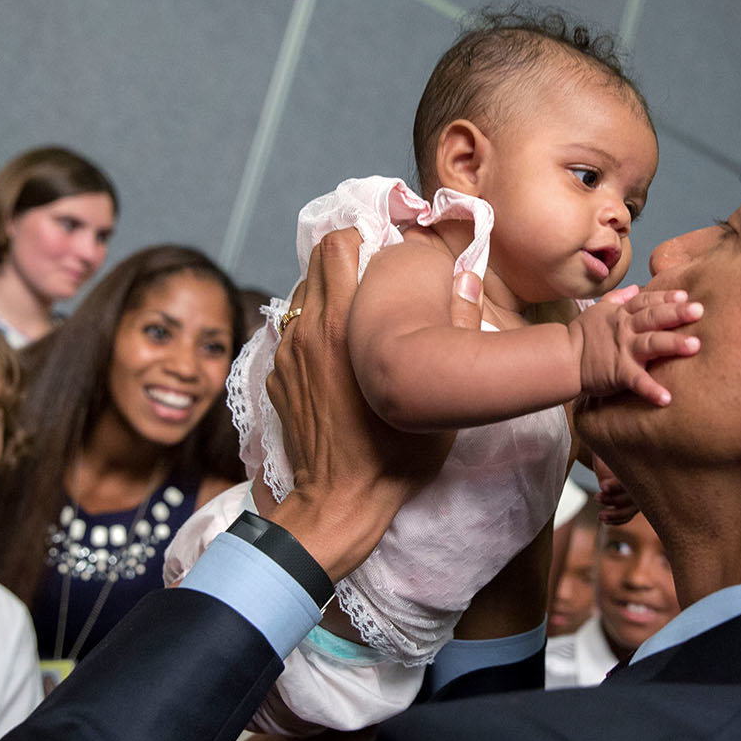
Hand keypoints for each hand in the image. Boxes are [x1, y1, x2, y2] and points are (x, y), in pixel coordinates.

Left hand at [264, 230, 476, 579]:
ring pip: (302, 294)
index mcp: (345, 326)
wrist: (338, 503)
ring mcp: (287, 354)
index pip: (338, 245)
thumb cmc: (394, 455)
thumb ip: (453, 328)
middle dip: (345, 256)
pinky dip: (313, 327)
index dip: (362, 237)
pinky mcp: (276, 376)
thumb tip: (464, 277)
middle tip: (375, 272)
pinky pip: (292, 331)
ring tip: (358, 312)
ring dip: (328, 291)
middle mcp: (310, 331)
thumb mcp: (434, 393)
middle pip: (316, 259)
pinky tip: (338, 351)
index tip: (386, 246)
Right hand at [568, 286, 701, 405]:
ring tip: (694, 345)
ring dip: (672, 343)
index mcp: (622, 315)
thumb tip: (636, 286)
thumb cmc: (581, 335)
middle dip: (676, 313)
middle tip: (699, 311)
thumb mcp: (598, 310)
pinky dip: (651, 389)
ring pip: (651, 343)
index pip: (646, 301)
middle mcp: (625, 329)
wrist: (563, 359)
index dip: (665, 298)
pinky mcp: (618, 373)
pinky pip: (637, 381)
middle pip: (653, 317)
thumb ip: (619, 298)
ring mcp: (623, 350)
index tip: (685, 296)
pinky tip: (667, 398)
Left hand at [593, 456, 637, 525]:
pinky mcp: (633, 503)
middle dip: (614, 500)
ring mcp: (640, 494)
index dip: (616, 485)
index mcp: (639, 466)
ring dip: (615, 515)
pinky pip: (628, 515)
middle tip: (596, 497)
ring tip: (600, 516)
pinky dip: (617, 520)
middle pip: (633, 498)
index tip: (602, 487)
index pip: (630, 480)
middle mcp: (643, 481)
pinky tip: (605, 521)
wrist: (612, 451)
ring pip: (631, 510)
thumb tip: (602, 482)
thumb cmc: (608, 450)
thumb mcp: (606, 452)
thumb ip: (604, 461)